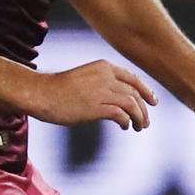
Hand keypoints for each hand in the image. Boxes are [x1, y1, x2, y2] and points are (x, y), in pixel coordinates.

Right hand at [25, 60, 157, 130]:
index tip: (152, 102)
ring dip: (139, 118)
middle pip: (135, 93)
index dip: (146, 91)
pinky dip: (126, 122)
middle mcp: (106, 77)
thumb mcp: (85, 77)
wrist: (42, 93)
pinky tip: (124, 127)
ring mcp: (102, 91)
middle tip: (146, 122)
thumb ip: (103, 83)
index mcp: (104, 67)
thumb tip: (117, 99)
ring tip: (139, 128)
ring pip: (132, 105)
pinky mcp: (97, 107)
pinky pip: (121, 115)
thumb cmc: (59, 89)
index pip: (133, 78)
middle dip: (144, 109)